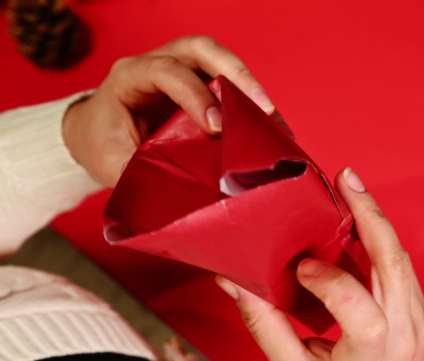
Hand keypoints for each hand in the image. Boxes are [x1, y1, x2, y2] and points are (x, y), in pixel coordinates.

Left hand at [62, 35, 275, 185]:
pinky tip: (270, 126)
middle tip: (262, 106)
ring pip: (219, 61)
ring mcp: (181, 71)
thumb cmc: (102, 146)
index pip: (167, 72)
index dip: (194, 95)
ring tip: (274, 120)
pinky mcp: (200, 85)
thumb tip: (183, 195)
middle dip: (235, 73)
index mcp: (129, 77)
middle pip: (200, 50)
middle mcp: (157, 64)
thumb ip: (144, 173)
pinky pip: (229, 82)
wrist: (95, 135)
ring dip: (250, 86)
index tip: (215, 128)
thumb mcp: (112, 165)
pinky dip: (250, 102)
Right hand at [216, 168, 423, 360]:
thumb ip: (266, 328)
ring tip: (351, 189)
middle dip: (369, 216)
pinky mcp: (418, 308)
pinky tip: (361, 219)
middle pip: (394, 265)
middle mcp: (403, 333)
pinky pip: (402, 266)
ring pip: (401, 258)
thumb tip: (236, 283)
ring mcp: (417, 318)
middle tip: (346, 181)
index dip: (332, 283)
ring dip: (376, 220)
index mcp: (372, 356)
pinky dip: (381, 239)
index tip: (302, 268)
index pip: (363, 313)